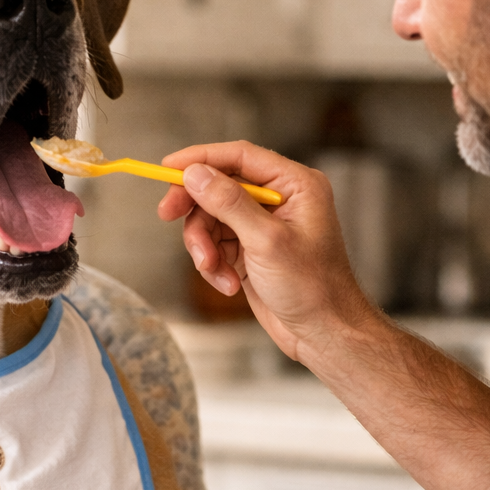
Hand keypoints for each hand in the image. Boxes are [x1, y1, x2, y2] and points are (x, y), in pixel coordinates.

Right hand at [157, 140, 371, 363]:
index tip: (167, 166)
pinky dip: (214, 265)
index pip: (239, 156)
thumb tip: (196, 174)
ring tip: (214, 270)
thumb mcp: (267, 242)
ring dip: (204, 246)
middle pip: (219, 186)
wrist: (322, 333)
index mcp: (294, 184)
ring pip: (212, 219)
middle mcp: (279, 199)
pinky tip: (228, 284)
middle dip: (195, 208)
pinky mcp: (251, 250)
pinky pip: (216, 245)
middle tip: (167, 216)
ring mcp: (263, 225)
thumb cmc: (312, 288)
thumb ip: (229, 203)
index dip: (200, 158)